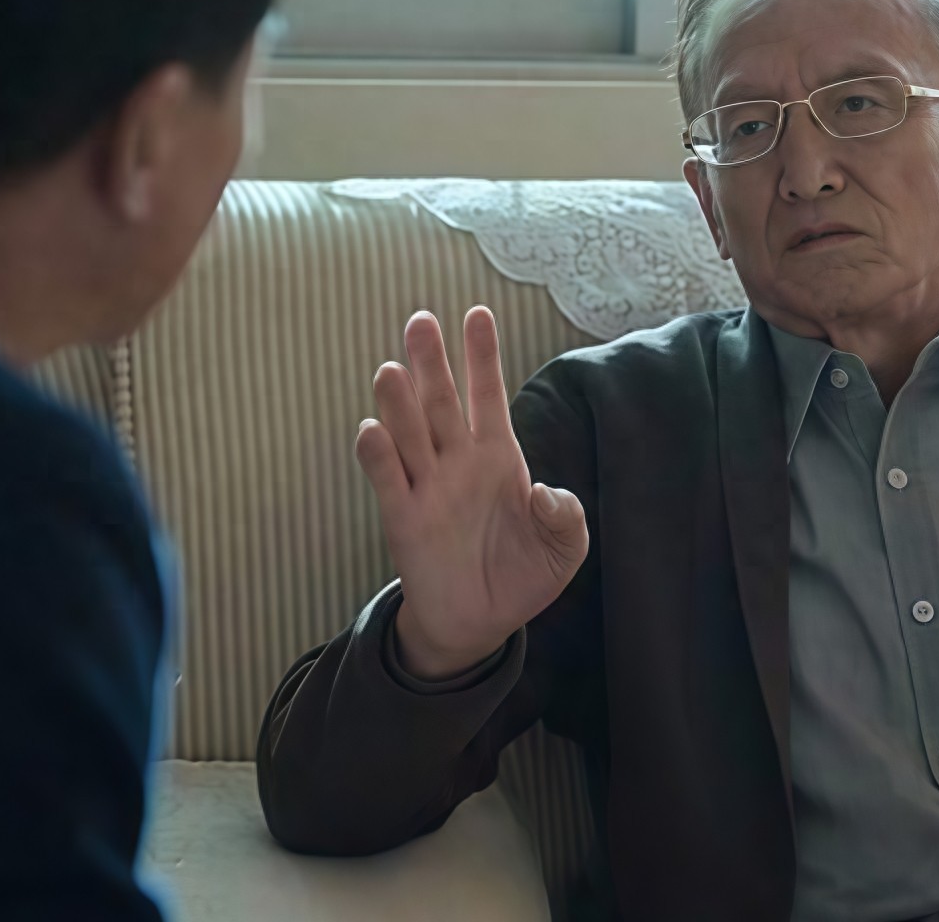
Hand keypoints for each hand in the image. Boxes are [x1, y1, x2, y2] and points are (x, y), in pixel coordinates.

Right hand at [355, 307, 589, 680]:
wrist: (481, 624)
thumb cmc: (523, 575)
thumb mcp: (564, 549)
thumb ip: (565, 517)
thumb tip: (545, 492)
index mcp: (498, 457)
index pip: (487, 395)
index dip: (481, 356)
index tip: (477, 314)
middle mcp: (457, 462)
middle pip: (440, 401)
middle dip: (431, 361)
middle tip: (420, 320)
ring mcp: (427, 486)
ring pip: (408, 432)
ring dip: (398, 401)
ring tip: (392, 369)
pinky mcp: (403, 518)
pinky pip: (387, 479)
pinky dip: (377, 454)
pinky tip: (372, 429)